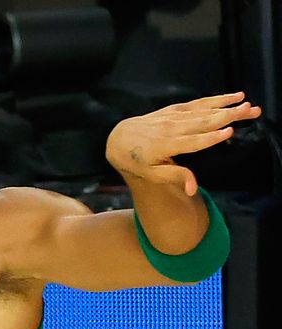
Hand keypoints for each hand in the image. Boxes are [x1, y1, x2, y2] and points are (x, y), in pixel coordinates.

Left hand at [105, 92, 262, 195]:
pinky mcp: (173, 109)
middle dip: (227, 116)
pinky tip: (232, 97)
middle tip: (251, 112)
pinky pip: (196, 104)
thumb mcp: (152, 174)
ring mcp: (171, 117)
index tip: (229, 132)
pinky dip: (214, 100)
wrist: (119, 139)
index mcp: (164, 146)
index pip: (191, 142)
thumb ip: (175, 177)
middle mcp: (169, 129)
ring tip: (248, 104)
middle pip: (202, 122)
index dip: (210, 138)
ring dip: (227, 106)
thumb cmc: (138, 161)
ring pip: (202, 110)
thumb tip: (193, 189)